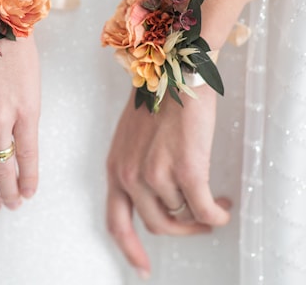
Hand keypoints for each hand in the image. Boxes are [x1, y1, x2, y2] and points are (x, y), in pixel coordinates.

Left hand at [106, 87, 230, 276]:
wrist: (173, 74)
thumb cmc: (155, 101)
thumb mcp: (129, 140)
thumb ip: (135, 169)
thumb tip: (155, 199)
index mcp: (115, 168)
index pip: (116, 221)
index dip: (129, 248)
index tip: (141, 267)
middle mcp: (130, 175)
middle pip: (157, 225)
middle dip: (182, 229)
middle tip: (199, 222)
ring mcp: (156, 174)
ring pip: (183, 216)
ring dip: (201, 215)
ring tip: (214, 203)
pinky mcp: (186, 170)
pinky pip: (204, 210)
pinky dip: (216, 214)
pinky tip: (223, 204)